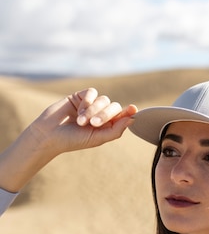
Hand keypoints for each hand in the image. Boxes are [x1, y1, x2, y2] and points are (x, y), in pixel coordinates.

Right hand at [0, 88, 137, 192]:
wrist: (49, 134)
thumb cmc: (73, 140)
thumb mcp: (96, 138)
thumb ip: (115, 130)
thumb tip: (132, 119)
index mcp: (107, 126)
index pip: (122, 117)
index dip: (128, 112)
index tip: (133, 109)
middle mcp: (100, 114)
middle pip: (114, 107)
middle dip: (105, 115)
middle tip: (93, 124)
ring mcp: (91, 104)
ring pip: (104, 99)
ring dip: (93, 110)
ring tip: (80, 121)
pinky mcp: (80, 96)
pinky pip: (92, 92)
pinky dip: (88, 100)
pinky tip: (79, 110)